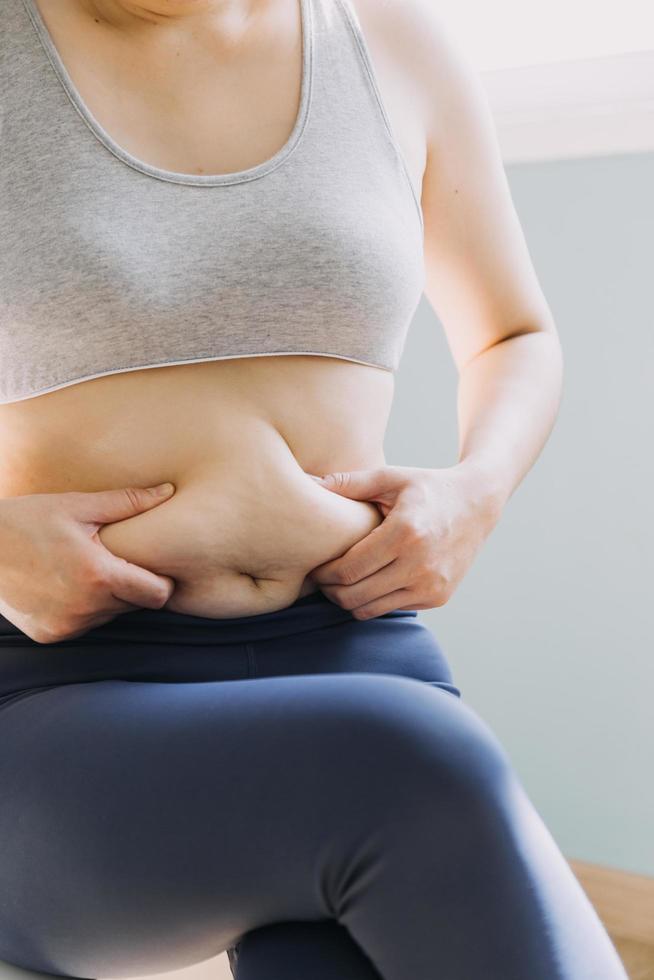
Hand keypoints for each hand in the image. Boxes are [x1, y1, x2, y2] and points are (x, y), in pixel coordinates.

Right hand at [0, 483, 177, 643]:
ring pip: (111, 616)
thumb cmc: (25, 520)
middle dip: (134, 585)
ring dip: (108, 597)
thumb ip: (128, 502)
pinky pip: (85, 624)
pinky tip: (67, 583)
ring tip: (87, 568)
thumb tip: (169, 490)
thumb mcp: (77, 506)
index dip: (163, 581)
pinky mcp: (50, 635)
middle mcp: (84, 609)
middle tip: (116, 559)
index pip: (157, 595)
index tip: (154, 565)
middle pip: (136, 605)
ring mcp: (66, 627)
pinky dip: (84, 608)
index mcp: (97, 576)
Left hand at [308, 464, 502, 619]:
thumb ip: (350, 482)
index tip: (315, 567)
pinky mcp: (438, 597)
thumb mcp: (392, 477)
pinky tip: (369, 583)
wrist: (477, 504)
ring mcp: (431, 585)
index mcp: (404, 533)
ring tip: (341, 583)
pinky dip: (375, 601)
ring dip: (349, 600)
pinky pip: (392, 609)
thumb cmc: (428, 487)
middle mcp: (419, 564)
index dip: (324, 574)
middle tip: (322, 579)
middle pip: (354, 595)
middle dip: (331, 591)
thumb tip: (309, 482)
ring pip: (370, 609)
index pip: (348, 570)